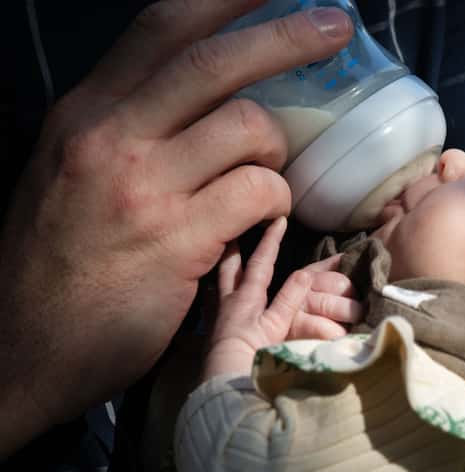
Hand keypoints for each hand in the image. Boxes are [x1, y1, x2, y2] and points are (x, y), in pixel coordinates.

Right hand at [0, 0, 352, 457]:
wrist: (27, 346)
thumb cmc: (60, 260)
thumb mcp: (73, 173)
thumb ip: (131, 129)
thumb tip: (204, 99)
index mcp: (85, 113)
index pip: (161, 30)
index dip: (225, 0)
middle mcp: (110, 137)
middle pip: (213, 62)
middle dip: (286, 35)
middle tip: (336, 26)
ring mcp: (144, 189)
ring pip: (248, 128)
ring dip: (277, 148)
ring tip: (270, 172)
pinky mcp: (178, 242)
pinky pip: (258, 194)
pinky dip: (276, 199)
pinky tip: (265, 216)